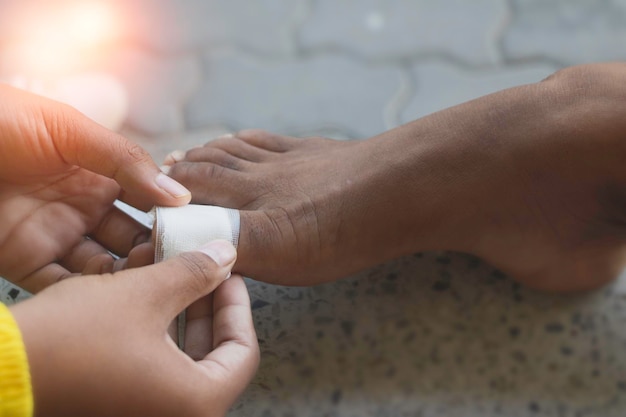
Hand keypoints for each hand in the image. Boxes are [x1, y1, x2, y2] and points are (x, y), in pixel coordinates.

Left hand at [0, 84, 190, 291]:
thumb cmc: (2, 121)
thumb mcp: (70, 130)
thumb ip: (125, 162)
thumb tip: (180, 194)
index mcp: (100, 174)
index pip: (148, 202)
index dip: (172, 217)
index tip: (199, 234)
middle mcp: (84, 208)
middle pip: (131, 240)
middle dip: (155, 254)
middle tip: (179, 268)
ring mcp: (56, 236)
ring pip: (103, 268)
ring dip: (127, 279)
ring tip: (151, 286)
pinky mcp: (25, 261)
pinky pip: (62, 285)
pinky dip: (86, 297)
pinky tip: (111, 301)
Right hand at [10, 239, 258, 416]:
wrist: (0, 369)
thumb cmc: (72, 339)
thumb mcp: (144, 294)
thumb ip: (195, 273)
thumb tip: (226, 256)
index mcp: (195, 403)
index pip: (243, 352)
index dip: (239, 306)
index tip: (230, 276)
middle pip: (217, 358)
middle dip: (211, 308)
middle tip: (206, 272)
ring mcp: (147, 414)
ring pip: (186, 362)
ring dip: (185, 318)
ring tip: (178, 277)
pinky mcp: (122, 406)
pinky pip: (158, 372)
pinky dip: (161, 337)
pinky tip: (151, 300)